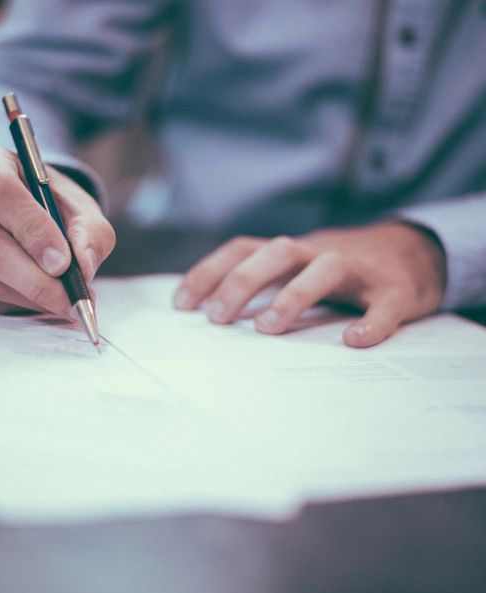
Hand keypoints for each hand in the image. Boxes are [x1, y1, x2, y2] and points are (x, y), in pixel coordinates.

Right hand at [0, 143, 114, 315]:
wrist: (27, 215)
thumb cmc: (54, 207)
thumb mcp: (82, 211)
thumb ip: (90, 233)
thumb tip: (84, 266)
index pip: (1, 193)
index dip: (33, 232)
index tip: (63, 263)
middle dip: (36, 281)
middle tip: (71, 300)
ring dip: (29, 297)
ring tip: (64, 302)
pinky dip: (12, 304)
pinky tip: (36, 299)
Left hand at [173, 222, 445, 346]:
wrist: (413, 253)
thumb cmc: (339, 271)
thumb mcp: (297, 269)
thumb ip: (264, 284)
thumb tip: (212, 315)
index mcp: (292, 252)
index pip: (242, 250)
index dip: (209, 272)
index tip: (181, 304)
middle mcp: (320, 253)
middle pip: (277, 252)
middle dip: (242, 281)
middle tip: (217, 318)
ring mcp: (359, 270)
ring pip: (326, 268)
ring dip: (294, 295)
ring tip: (266, 328)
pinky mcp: (396, 290)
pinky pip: (385, 304)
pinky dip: (372, 322)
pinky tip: (354, 341)